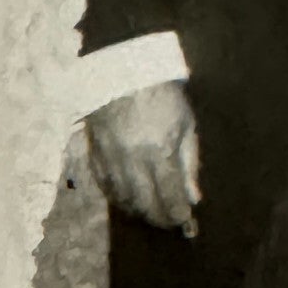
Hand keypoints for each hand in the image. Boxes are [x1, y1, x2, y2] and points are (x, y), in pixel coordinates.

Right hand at [86, 81, 199, 232]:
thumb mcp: (185, 122)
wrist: (124, 66)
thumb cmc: (162, 93)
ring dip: (138, 210)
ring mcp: (111, 156)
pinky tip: (126, 197)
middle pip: (145, 204)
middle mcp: (133, 159)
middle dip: (159, 218)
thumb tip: (193, 197)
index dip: (178, 215)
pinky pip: (104, 184)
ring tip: (149, 210)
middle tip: (169, 220)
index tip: (186, 222)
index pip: (170, 198)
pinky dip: (116, 196)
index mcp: (160, 151)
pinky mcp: (94, 149)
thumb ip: (190, 163)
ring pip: (123, 199)